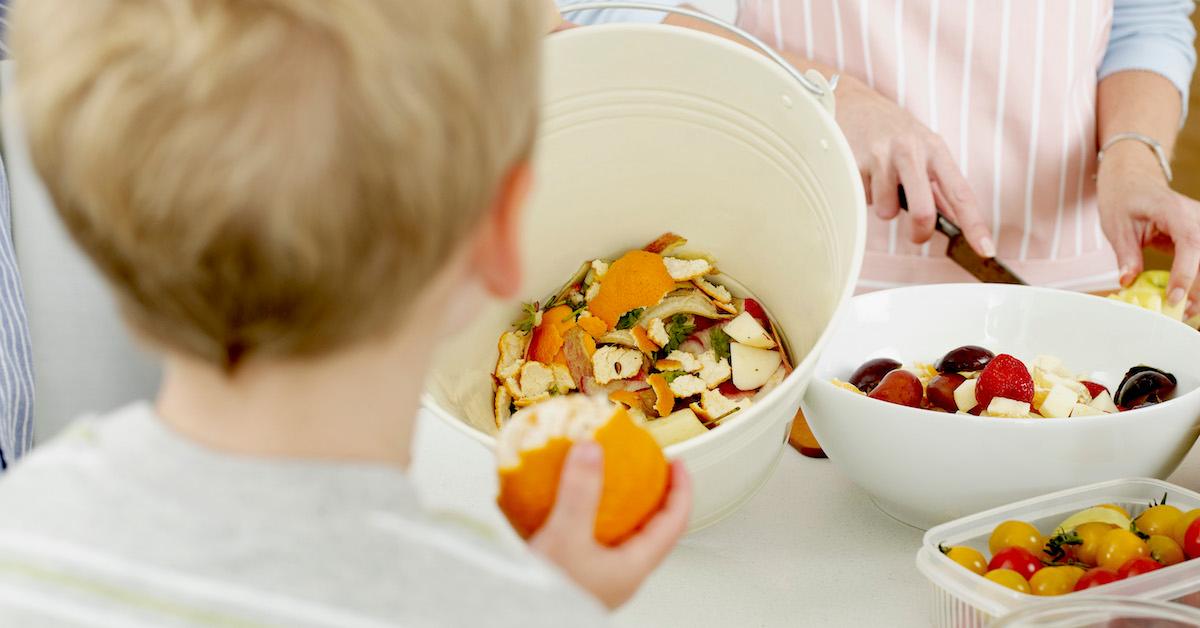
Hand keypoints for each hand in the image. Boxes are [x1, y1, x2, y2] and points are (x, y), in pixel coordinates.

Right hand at [529, 441, 691, 609]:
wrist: (518, 622)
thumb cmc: (550, 596)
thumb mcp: (566, 537)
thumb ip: (580, 492)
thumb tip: (592, 449)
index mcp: (634, 566)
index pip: (675, 522)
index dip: (681, 489)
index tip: (676, 463)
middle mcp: (622, 574)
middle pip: (654, 528)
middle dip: (653, 495)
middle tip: (646, 468)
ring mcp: (602, 577)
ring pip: (625, 535)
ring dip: (622, 506)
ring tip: (609, 481)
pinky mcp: (580, 576)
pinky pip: (596, 539)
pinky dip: (592, 517)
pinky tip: (570, 505)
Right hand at [832, 77, 994, 256]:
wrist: (850, 102)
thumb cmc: (891, 131)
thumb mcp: (922, 148)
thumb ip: (937, 184)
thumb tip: (956, 222)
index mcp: (934, 149)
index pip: (961, 194)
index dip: (974, 225)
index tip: (986, 249)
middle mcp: (910, 150)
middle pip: (923, 211)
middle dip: (920, 232)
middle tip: (917, 236)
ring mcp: (881, 155)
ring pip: (885, 210)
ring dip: (881, 205)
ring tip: (877, 182)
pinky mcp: (854, 161)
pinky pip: (861, 199)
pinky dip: (862, 193)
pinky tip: (861, 172)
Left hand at [1097, 140, 1199, 309]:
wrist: (1133, 180)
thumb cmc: (1124, 198)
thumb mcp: (1117, 226)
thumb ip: (1126, 254)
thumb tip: (1128, 281)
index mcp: (1174, 211)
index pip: (1190, 243)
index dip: (1185, 272)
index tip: (1175, 296)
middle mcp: (1196, 216)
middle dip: (1198, 287)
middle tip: (1182, 313)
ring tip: (1187, 311)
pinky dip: (1198, 279)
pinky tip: (1190, 299)